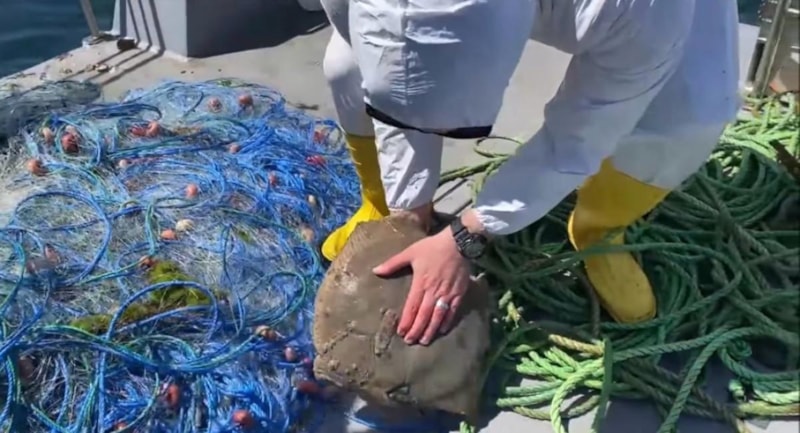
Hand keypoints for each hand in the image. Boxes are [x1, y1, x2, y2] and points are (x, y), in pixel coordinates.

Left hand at [372, 227, 470, 344]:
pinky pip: (452, 311)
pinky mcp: (459, 293)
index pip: (412, 306)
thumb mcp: (410, 252)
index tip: (401, 332)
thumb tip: (375, 270)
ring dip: (430, 330)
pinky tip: (441, 330)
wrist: (459, 243)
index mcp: (421, 283)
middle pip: (424, 315)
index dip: (406, 321)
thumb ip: (393, 263)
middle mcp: (434, 291)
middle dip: (417, 329)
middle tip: (410, 341)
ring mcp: (447, 294)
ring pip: (438, 316)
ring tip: (424, 341)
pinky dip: (447, 322)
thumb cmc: (433, 247)